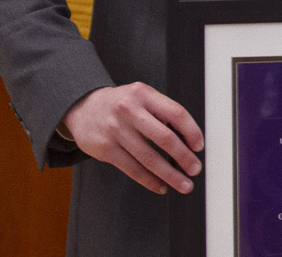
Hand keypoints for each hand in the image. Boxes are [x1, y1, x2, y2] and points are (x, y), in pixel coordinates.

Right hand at [62, 82, 203, 193]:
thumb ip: (162, 112)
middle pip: (164, 138)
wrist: (82, 108)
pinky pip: (132, 168)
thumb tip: (189, 140)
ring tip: (183, 184)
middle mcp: (129, 111)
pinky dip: (149, 180)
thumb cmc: (120, 104)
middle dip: (184, 157)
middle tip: (195, 169)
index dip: (192, 132)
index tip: (198, 146)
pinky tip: (160, 186)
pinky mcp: (105, 148)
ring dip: (169, 175)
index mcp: (144, 95)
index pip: (176, 113)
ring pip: (148, 158)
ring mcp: (116, 130)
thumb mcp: (141, 97)